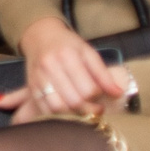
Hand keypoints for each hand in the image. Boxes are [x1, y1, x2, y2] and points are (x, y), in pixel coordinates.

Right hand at [0, 18, 127, 122]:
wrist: (40, 36)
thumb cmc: (67, 45)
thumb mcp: (88, 52)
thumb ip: (103, 73)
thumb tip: (117, 94)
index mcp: (67, 56)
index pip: (88, 88)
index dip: (98, 97)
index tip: (102, 98)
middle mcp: (49, 66)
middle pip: (73, 100)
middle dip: (88, 109)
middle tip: (95, 108)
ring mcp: (38, 77)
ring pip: (57, 107)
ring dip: (72, 113)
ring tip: (81, 109)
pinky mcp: (31, 86)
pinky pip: (44, 108)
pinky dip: (57, 114)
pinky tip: (66, 108)